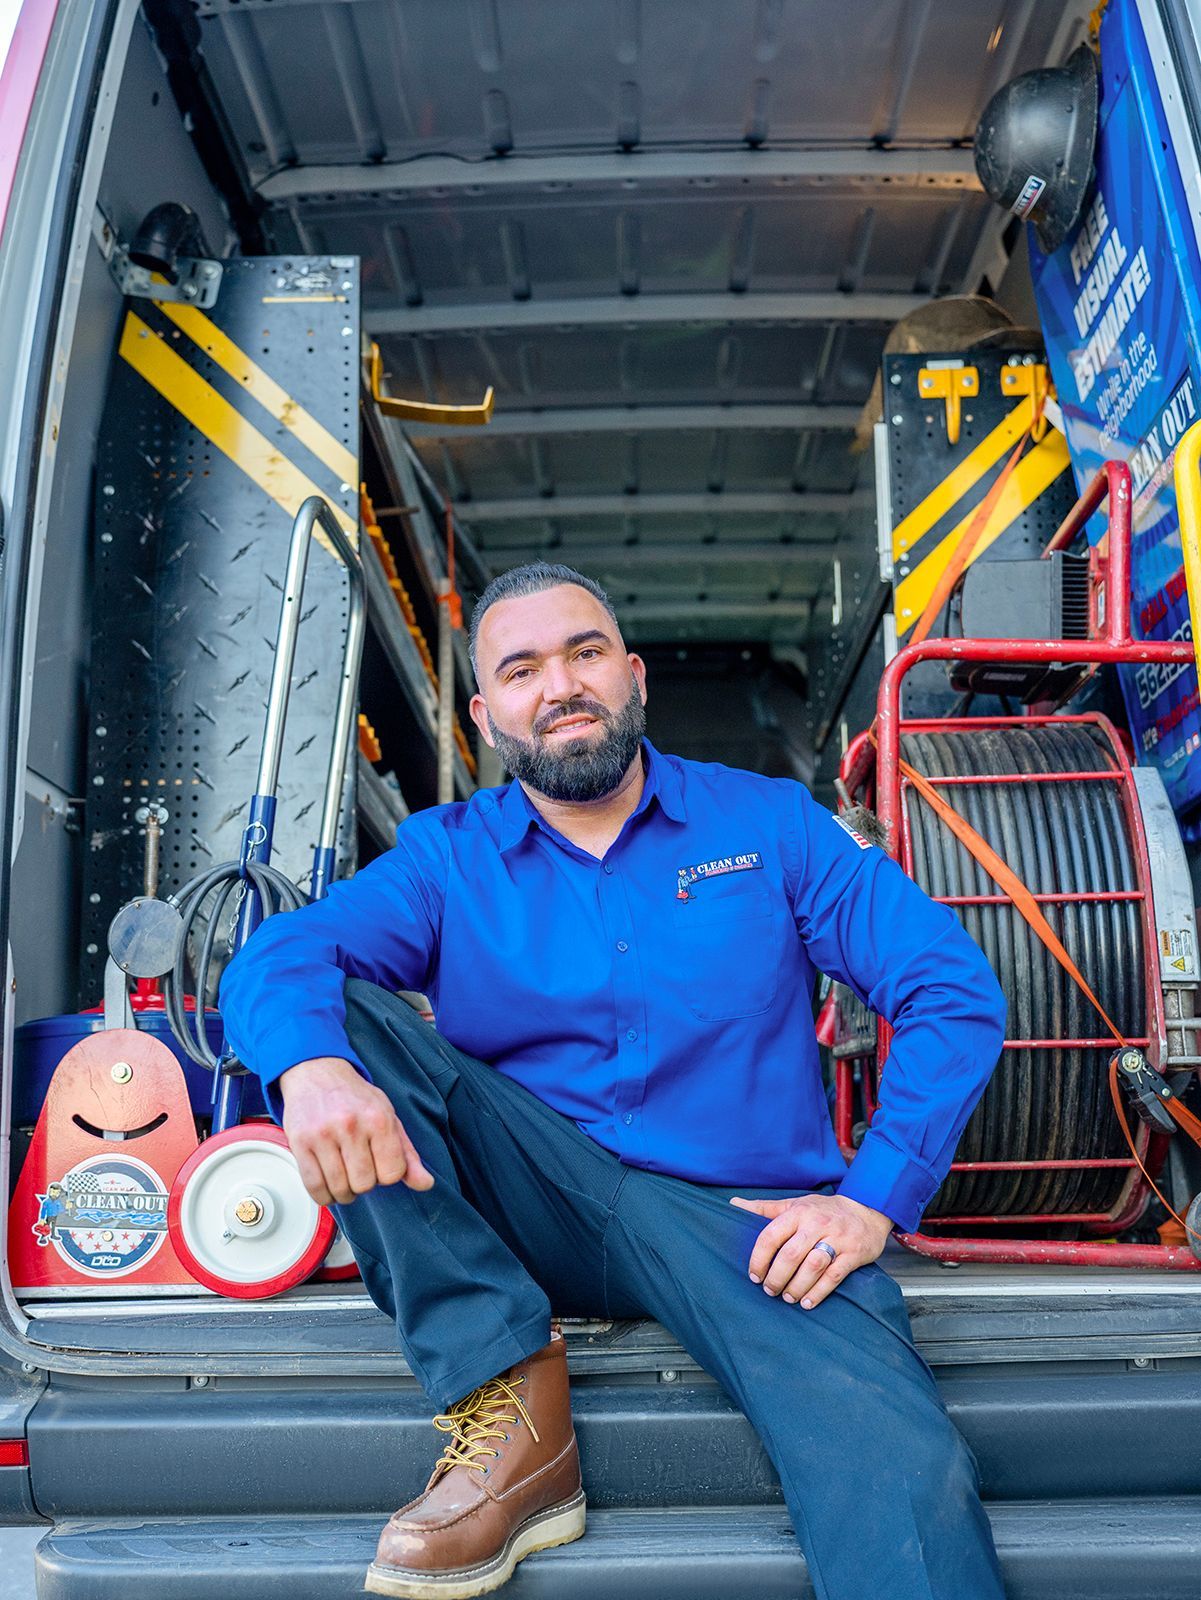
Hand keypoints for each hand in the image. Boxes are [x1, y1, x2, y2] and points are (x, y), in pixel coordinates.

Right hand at [279, 1056, 434, 1207]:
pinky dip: (323, 1195)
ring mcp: (323, 1134)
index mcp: (378, 1119)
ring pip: (339, 1188)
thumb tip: (426, 1184)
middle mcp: (351, 1125)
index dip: (387, 1175)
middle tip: (359, 1169)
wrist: (317, 1072)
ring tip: (344, 1178)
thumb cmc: (355, 1098)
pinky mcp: (300, 1142)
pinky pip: (313, 1186)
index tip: (379, 1165)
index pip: (392, 1173)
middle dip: (364, 1184)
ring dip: (344, 1193)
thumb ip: (407, 1154)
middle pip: (364, 1184)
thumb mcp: (388, 1117)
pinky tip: (327, 1186)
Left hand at [729, 1192, 893, 1309]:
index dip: (759, 1258)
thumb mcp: (795, 1204)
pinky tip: (806, 1302)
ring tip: (786, 1297)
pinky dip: (819, 1292)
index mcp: (799, 1212)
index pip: (771, 1235)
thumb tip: (733, 1202)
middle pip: (791, 1255)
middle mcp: (817, 1224)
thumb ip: (765, 1208)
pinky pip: (834, 1276)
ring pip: (812, 1266)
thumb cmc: (823, 1210)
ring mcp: (837, 1239)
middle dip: (776, 1277)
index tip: (754, 1275)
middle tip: (769, 1290)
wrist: (867, 1209)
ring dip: (796, 1286)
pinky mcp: (853, 1254)